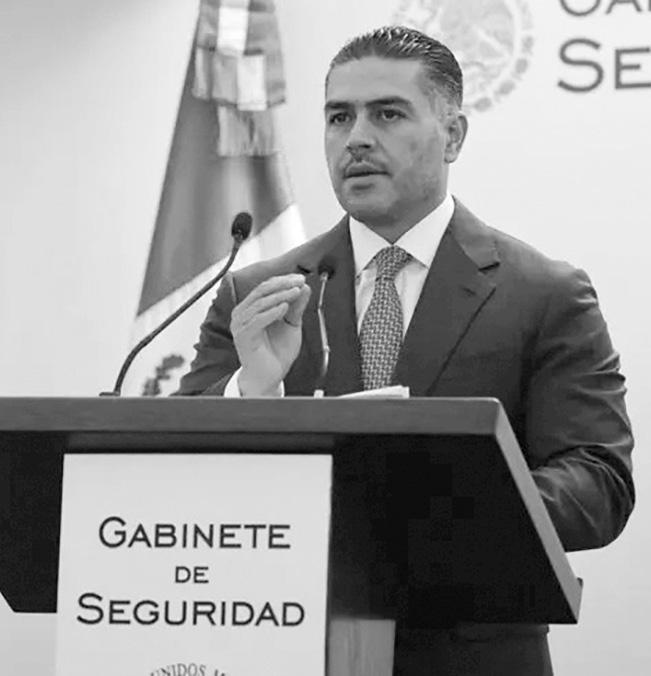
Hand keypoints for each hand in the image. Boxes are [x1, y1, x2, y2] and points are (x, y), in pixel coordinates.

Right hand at [230, 274, 310, 395]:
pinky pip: (257, 320)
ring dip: (280, 296)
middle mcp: (242, 314)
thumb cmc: (276, 353)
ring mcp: (240, 325)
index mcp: (251, 308)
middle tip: (299, 282)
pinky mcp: (243, 336)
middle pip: (262, 291)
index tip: (300, 278)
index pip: (266, 287)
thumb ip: (297, 306)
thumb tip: (304, 287)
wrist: (269, 377)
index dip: (283, 280)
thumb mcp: (291, 324)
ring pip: (260, 303)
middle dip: (282, 284)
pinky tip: (285, 308)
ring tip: (295, 293)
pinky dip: (272, 312)